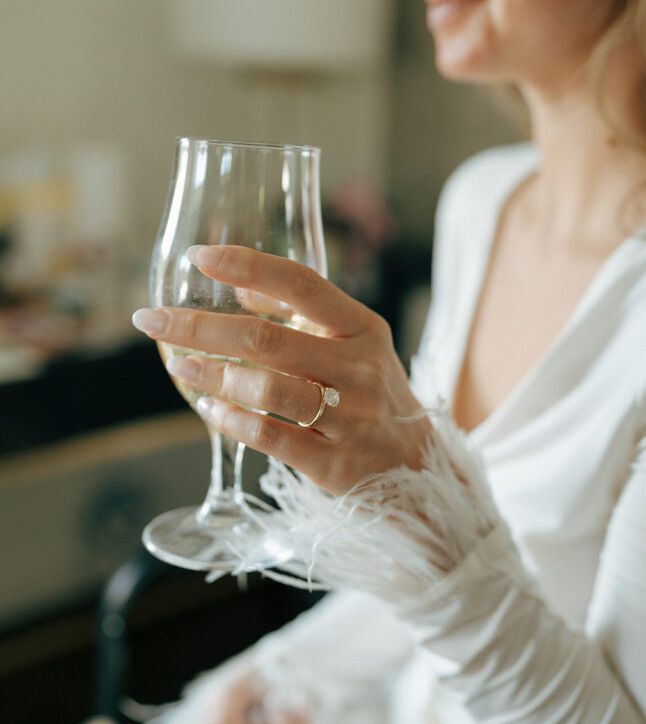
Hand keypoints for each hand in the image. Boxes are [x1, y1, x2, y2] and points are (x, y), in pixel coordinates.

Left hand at [132, 245, 431, 495]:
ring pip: (269, 389)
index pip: (302, 284)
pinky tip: (209, 408)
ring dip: (214, 375)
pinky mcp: (336, 464)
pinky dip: (233, 421)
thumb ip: (302, 315)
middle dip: (200, 326)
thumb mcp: (353, 346)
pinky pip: (272, 438)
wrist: (416, 467)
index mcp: (363, 328)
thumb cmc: (372, 396)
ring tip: (179, 365)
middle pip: (269, 338)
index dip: (248, 266)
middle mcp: (360, 368)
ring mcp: (351, 418)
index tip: (199, 256)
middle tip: (150, 319)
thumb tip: (240, 288)